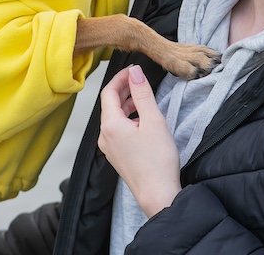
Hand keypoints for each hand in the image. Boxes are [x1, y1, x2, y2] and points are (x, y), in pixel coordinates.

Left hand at [98, 65, 181, 216]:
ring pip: (114, 118)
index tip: (134, 70)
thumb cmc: (158, 160)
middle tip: (140, 81)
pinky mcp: (117, 156)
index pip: (109, 92)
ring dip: (127, 105)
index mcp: (110, 125)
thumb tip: (134, 72)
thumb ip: (142, 93)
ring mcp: (109, 148)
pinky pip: (117, 130)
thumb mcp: (153, 120)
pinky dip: (128, 119)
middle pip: (110, 105)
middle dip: (124, 90)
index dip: (120, 78)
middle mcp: (105, 136)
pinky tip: (143, 121)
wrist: (158, 194)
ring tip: (144, 99)